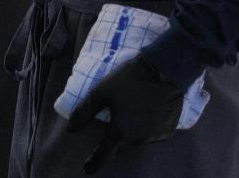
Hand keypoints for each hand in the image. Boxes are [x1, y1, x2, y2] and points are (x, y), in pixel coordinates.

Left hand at [67, 53, 182, 173]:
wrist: (164, 71)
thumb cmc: (129, 79)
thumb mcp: (101, 91)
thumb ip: (85, 111)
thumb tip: (70, 129)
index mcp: (120, 132)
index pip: (103, 154)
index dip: (94, 163)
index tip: (86, 170)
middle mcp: (137, 140)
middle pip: (121, 141)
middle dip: (116, 132)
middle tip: (116, 110)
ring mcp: (155, 137)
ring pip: (137, 137)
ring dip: (132, 127)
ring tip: (133, 103)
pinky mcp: (168, 131)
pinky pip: (152, 132)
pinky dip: (147, 124)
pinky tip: (148, 106)